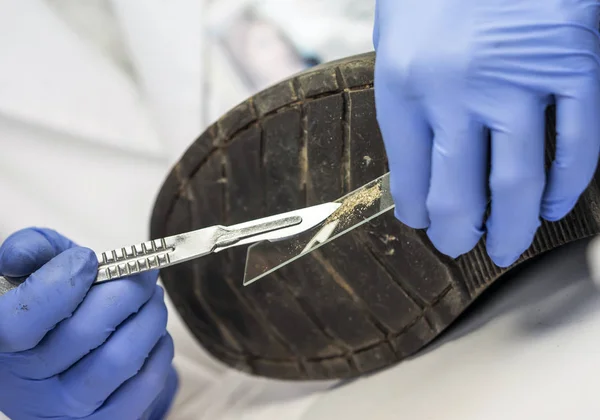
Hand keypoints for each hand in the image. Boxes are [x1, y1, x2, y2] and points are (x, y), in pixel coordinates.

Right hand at [0, 228, 177, 418]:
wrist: (64, 365)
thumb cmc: (53, 308)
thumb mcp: (35, 273)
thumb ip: (31, 252)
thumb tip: (22, 256)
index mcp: (2, 346)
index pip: (20, 322)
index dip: (61, 284)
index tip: (90, 259)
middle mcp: (27, 387)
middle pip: (85, 333)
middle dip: (127, 291)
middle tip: (144, 271)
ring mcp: (67, 411)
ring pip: (120, 358)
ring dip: (150, 317)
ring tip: (153, 298)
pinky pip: (146, 383)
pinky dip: (159, 348)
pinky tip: (152, 332)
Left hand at [373, 0, 599, 265]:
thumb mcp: (399, 41)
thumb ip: (410, 102)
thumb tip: (421, 167)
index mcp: (403, 84)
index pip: (408, 175)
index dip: (417, 210)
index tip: (424, 223)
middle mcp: (456, 91)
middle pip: (458, 191)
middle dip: (458, 231)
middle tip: (460, 248)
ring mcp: (518, 81)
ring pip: (515, 183)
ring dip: (510, 226)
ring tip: (502, 248)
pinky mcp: (575, 64)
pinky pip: (575, 144)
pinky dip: (565, 184)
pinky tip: (551, 206)